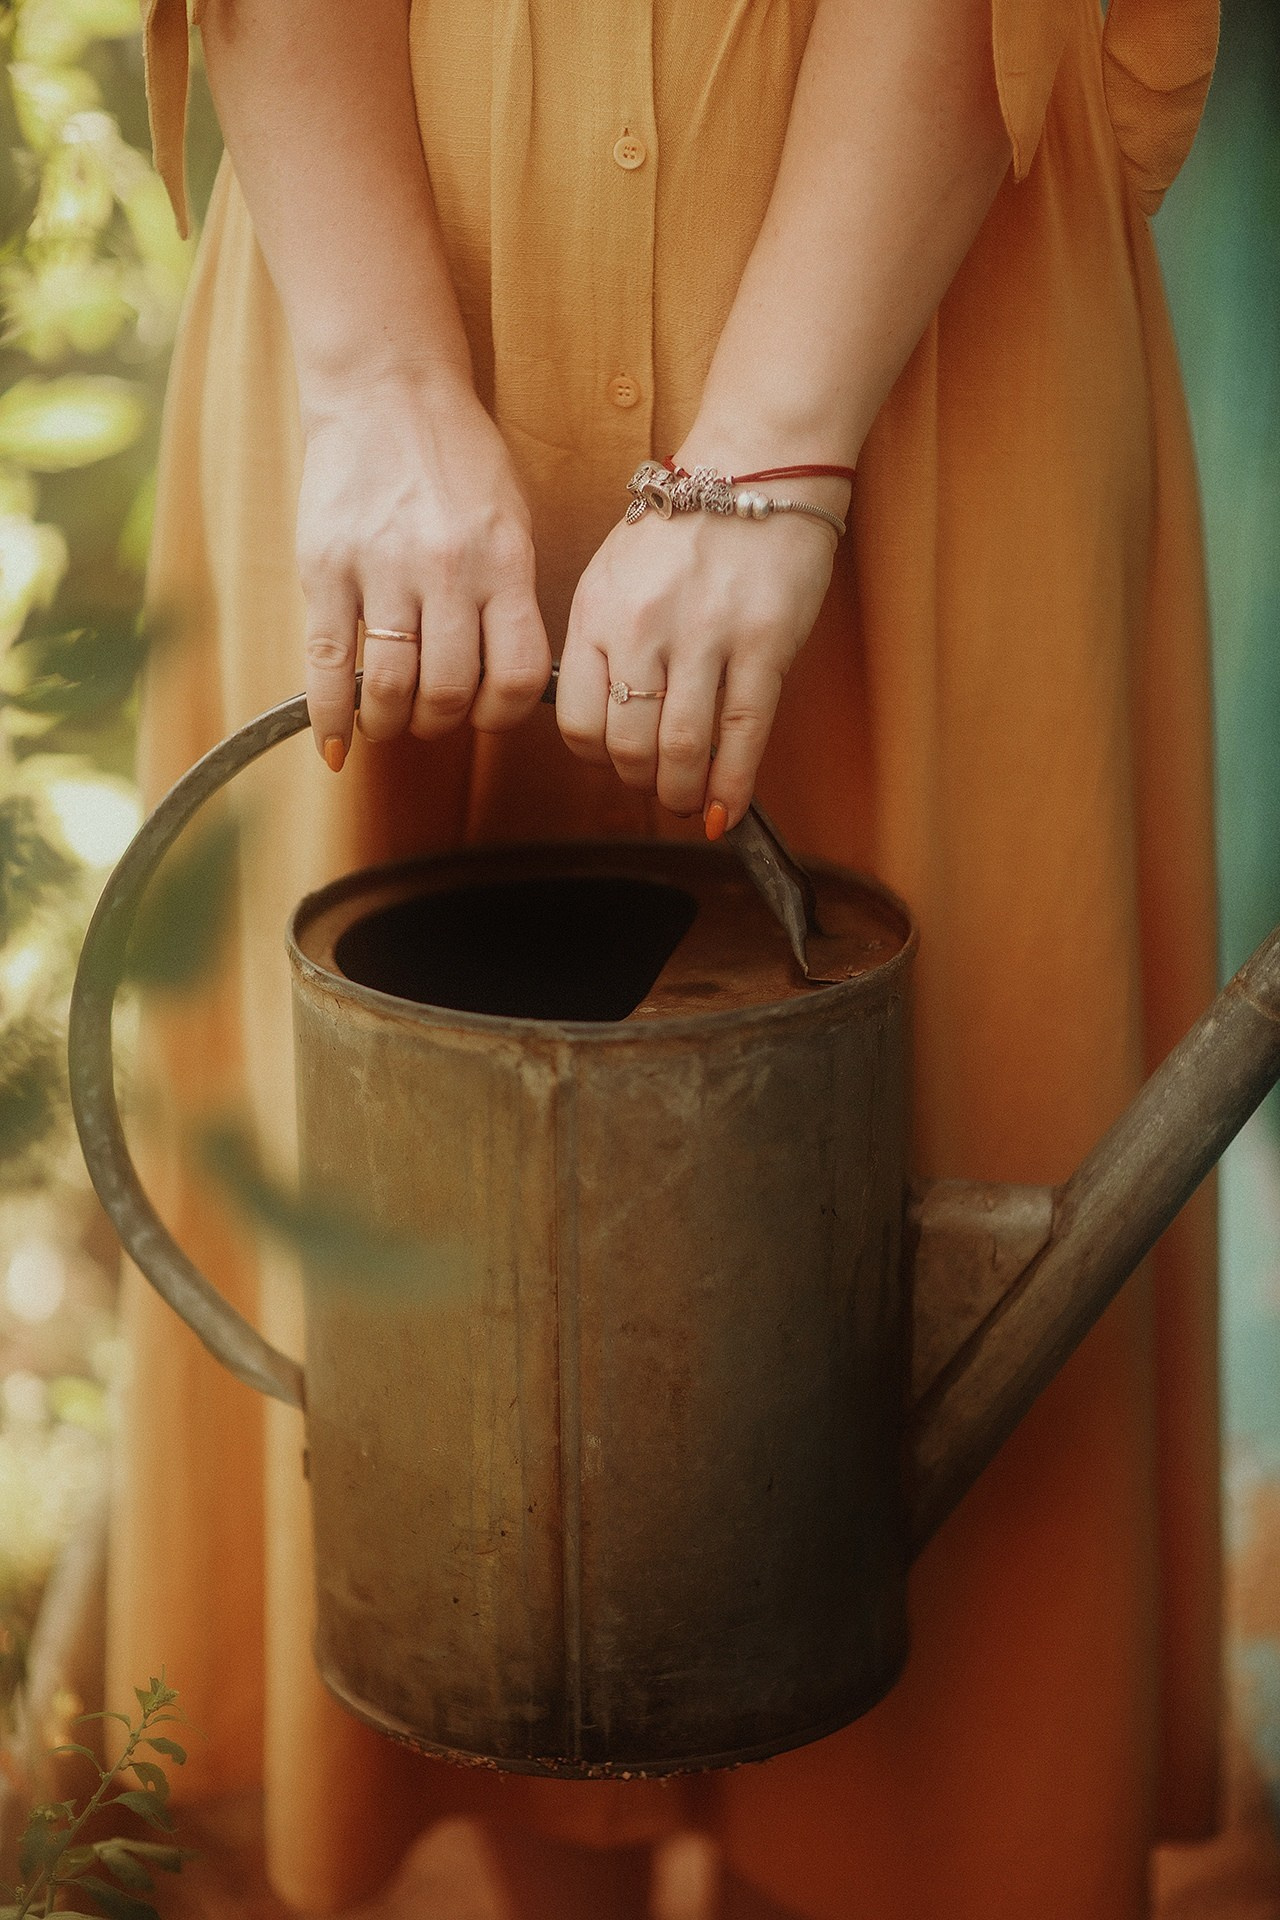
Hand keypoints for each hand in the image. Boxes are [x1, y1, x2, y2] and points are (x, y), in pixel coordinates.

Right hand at [296, 368, 550, 765]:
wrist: (387, 386)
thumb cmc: (457, 457)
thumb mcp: (510, 519)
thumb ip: (509, 596)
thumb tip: (503, 682)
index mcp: (504, 561)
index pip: (516, 676)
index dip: (501, 715)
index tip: (486, 714)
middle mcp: (447, 570)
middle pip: (449, 691)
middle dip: (442, 724)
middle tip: (432, 718)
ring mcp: (382, 568)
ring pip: (390, 688)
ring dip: (392, 723)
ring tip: (389, 719)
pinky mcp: (326, 566)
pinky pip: (326, 664)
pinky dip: (331, 718)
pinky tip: (336, 746)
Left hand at [555, 475, 843, 829]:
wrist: (757, 464)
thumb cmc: (686, 524)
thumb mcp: (614, 573)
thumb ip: (602, 641)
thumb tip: (605, 717)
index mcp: (598, 613)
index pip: (578, 721)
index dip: (595, 757)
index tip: (615, 760)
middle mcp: (643, 629)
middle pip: (627, 746)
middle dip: (640, 782)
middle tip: (657, 784)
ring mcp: (705, 638)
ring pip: (682, 750)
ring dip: (683, 793)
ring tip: (689, 800)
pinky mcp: (763, 644)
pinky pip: (744, 735)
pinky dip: (733, 786)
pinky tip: (726, 811)